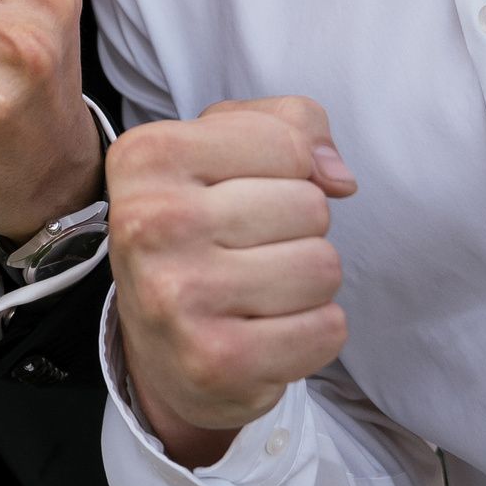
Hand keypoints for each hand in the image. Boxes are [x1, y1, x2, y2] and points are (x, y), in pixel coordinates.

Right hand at [106, 96, 356, 467]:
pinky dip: (312, 332)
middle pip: (310, 206)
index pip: (285, 142)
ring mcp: (177, 297)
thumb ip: (291, 123)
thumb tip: (339, 178)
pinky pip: (327, 329)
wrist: (158, 345)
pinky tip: (266, 332)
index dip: (289, 169)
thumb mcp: (224, 148)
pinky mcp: (215, 361)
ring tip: (259, 290)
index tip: (243, 191)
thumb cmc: (201, 227)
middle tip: (250, 248)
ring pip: (323, 267)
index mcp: (145, 156)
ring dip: (308, 282)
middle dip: (300, 228)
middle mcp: (149, 223)